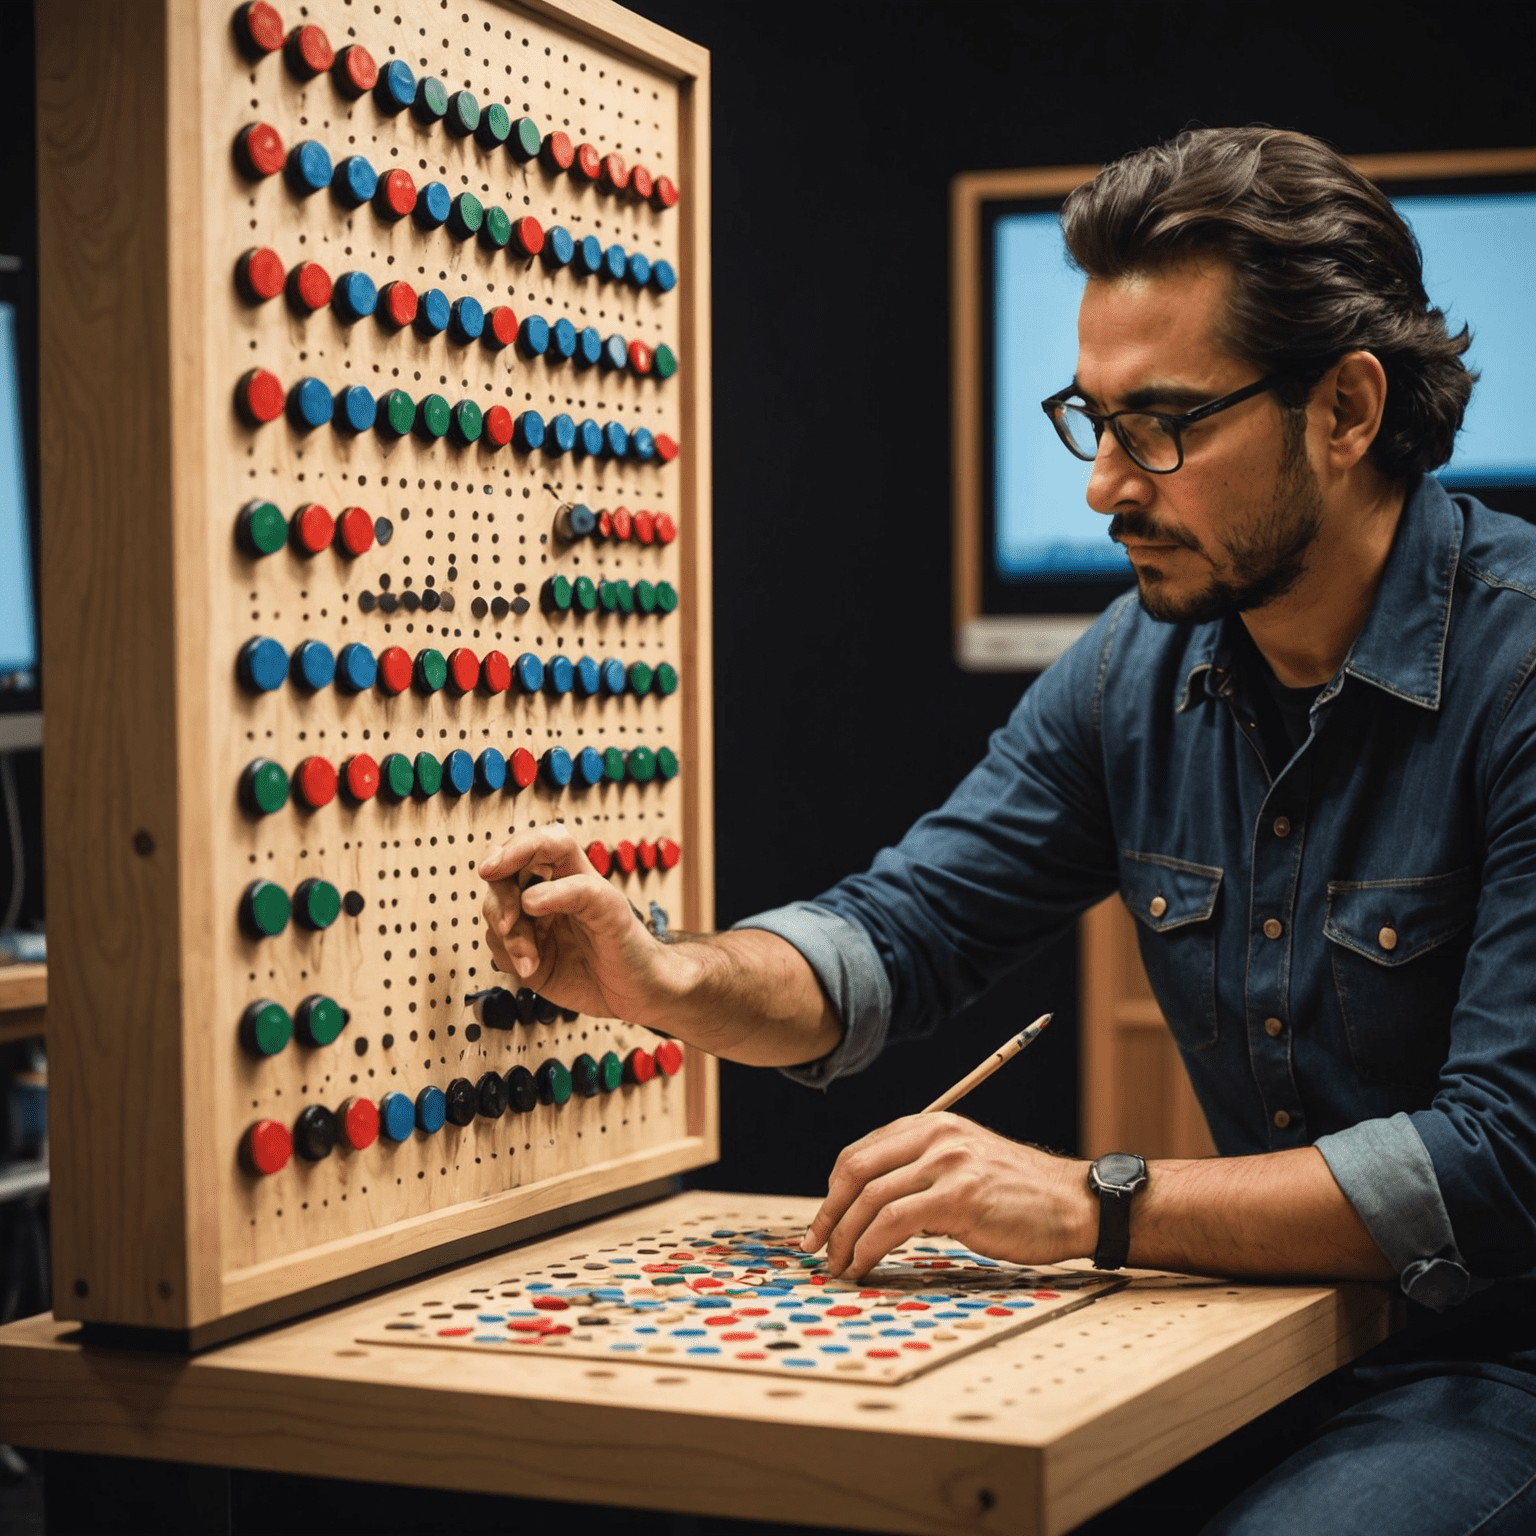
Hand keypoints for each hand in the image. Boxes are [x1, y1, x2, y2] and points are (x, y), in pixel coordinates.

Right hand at [478, 825, 673, 1025]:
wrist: (634, 991)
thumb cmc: (631, 945)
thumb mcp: (612, 912)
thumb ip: (576, 894)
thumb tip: (528, 897)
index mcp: (572, 872)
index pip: (540, 844)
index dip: (514, 849)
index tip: (492, 869)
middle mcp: (548, 893)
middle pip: (505, 875)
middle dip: (500, 898)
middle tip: (509, 924)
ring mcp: (534, 922)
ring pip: (495, 912)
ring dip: (507, 937)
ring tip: (530, 959)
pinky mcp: (525, 952)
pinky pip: (497, 946)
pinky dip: (507, 957)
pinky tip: (531, 969)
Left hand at [801, 1113, 1095, 1277]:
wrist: (1073, 1204)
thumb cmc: (1019, 1195)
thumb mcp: (964, 1166)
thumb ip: (921, 1174)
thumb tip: (869, 1208)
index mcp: (932, 1124)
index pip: (860, 1152)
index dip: (833, 1191)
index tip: (823, 1224)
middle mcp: (936, 1136)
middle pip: (855, 1169)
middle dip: (829, 1213)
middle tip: (817, 1247)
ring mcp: (947, 1163)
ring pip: (870, 1197)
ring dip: (845, 1238)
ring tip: (840, 1266)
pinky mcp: (959, 1196)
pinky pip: (893, 1221)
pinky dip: (869, 1247)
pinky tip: (865, 1266)